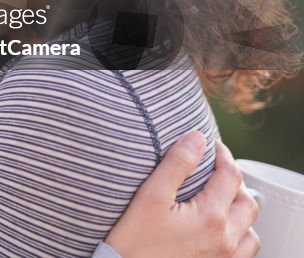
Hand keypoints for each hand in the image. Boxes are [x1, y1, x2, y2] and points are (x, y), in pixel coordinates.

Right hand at [105, 131, 259, 257]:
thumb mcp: (151, 195)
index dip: (222, 154)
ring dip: (240, 211)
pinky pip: (243, 252)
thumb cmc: (134, 240)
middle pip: (247, 202)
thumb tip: (196, 138)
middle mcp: (225, 240)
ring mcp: (224, 257)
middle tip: (216, 169)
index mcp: (211, 217)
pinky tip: (220, 229)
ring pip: (250, 231)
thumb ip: (176, 164)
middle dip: (234, 181)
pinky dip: (239, 235)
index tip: (211, 145)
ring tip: (221, 200)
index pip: (230, 176)